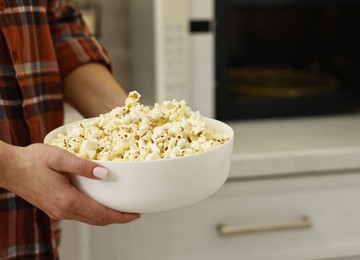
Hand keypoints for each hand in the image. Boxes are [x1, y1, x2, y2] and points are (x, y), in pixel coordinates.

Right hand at [1, 142, 140, 225]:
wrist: (8, 168)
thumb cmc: (31, 160)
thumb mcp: (59, 157)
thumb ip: (83, 166)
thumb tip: (105, 174)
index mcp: (67, 200)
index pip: (101, 214)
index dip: (121, 216)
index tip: (136, 214)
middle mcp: (63, 210)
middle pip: (97, 220)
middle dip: (118, 218)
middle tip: (134, 212)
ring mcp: (57, 211)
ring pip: (88, 219)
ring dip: (106, 216)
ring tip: (121, 209)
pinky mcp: (54, 208)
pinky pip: (79, 215)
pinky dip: (94, 213)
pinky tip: (99, 204)